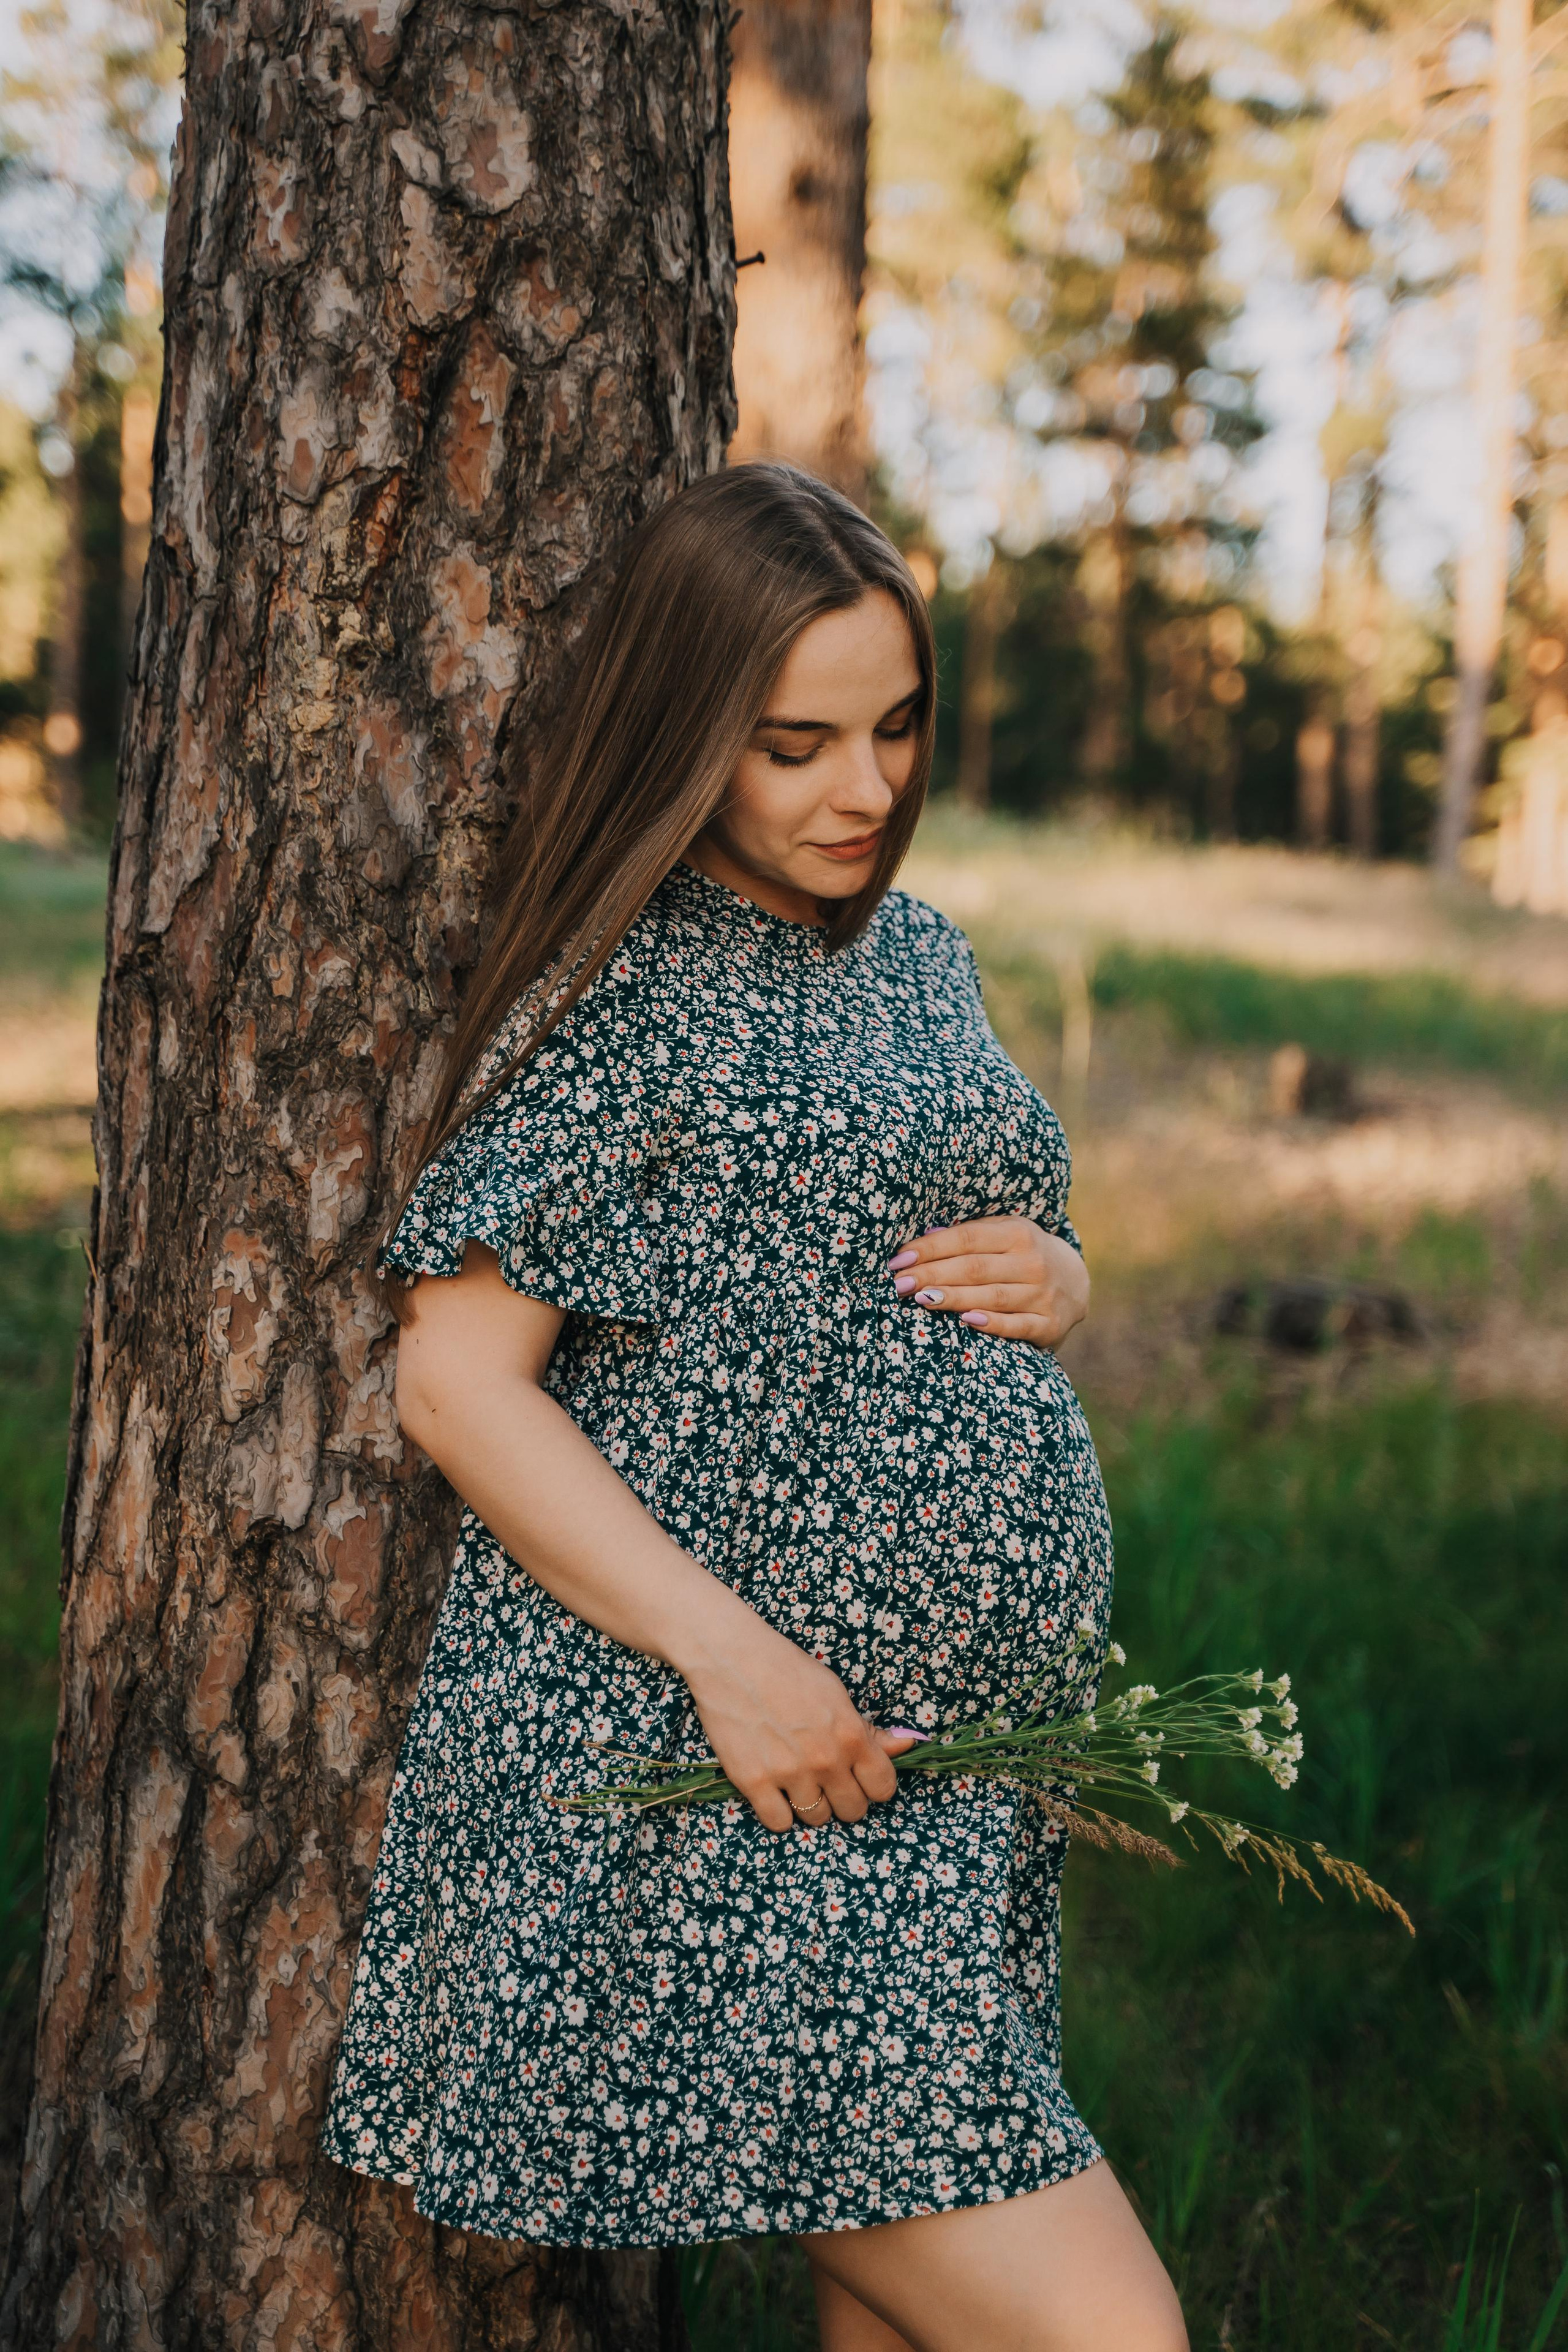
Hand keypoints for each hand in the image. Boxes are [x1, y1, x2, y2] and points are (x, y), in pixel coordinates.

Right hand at [678, 1605, 918, 1833]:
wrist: (732, 1658)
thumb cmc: (787, 1670)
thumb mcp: (836, 1694)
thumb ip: (869, 1729)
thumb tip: (907, 1745)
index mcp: (851, 1735)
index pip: (883, 1788)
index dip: (874, 1785)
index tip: (861, 1778)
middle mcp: (825, 1760)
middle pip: (853, 1811)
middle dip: (845, 1798)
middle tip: (828, 1780)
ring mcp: (789, 1774)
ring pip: (817, 1819)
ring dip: (811, 1805)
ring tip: (798, 1780)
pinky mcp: (753, 1782)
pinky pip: (779, 1824)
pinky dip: (779, 1812)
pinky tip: (775, 1791)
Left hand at [887, 1214, 1089, 1348]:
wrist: (1075, 1281)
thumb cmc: (1023, 1254)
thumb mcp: (1004, 1233)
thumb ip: (969, 1234)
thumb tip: (923, 1236)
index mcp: (1018, 1232)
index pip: (966, 1238)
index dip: (930, 1249)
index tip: (898, 1260)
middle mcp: (1032, 1262)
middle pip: (973, 1268)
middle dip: (932, 1275)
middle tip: (898, 1284)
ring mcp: (1042, 1294)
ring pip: (991, 1296)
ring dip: (953, 1298)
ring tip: (920, 1299)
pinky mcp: (1048, 1324)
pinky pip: (1016, 1325)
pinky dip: (992, 1324)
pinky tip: (965, 1321)